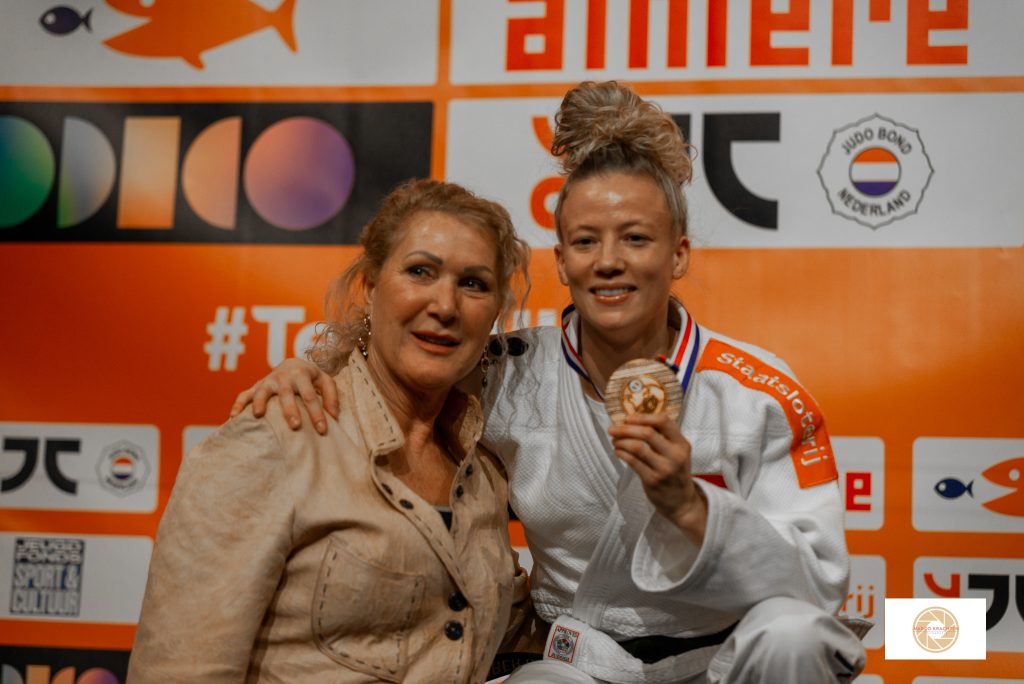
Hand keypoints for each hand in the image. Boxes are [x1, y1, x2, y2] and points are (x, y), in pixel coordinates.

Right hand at [229, 358, 338, 434]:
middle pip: (287, 394)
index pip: (310, 396)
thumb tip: (334, 417)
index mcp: (302, 374)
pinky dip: (238, 404)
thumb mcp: (325, 381)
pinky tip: (233, 417)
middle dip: (290, 410)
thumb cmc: (311, 377)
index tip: (322, 430)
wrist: (293, 364)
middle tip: (295, 426)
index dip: (317, 413)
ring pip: (262, 391)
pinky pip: (244, 394)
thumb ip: (331, 397)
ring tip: (259, 415)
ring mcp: (268, 381)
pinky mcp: (256, 386)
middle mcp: (283, 376)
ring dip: (260, 402)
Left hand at [608, 413, 707, 544]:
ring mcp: (664, 469)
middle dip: (626, 428)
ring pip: (637, 447)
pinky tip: (617, 451)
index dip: (643, 417)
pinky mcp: (653, 480)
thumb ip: (662, 436)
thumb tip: (633, 419)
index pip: (663, 421)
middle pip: (647, 433)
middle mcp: (675, 455)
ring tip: (614, 441)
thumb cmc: (675, 471)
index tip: (628, 418)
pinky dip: (621, 453)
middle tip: (612, 429)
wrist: (682, 501)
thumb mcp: (677, 452)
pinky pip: (632, 462)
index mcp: (682, 444)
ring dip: (621, 441)